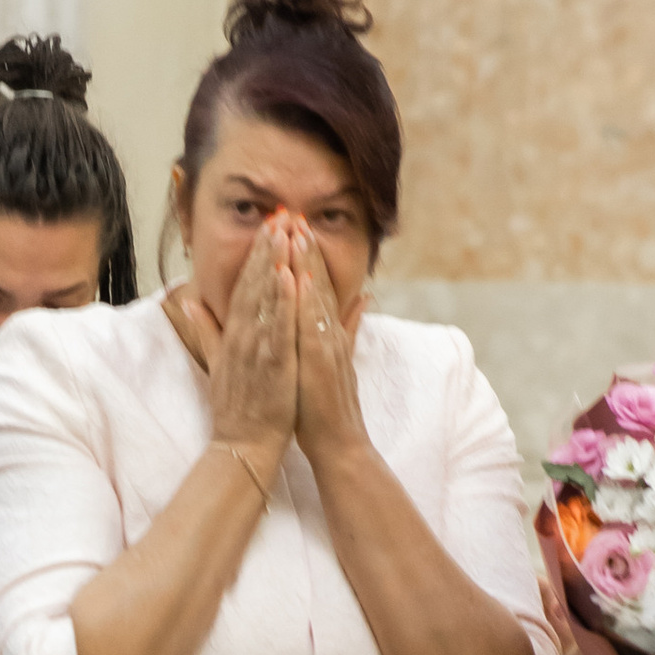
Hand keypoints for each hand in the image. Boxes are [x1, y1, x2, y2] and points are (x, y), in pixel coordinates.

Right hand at [202, 224, 296, 469]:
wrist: (242, 445)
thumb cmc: (236, 407)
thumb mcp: (216, 362)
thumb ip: (205, 329)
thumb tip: (188, 302)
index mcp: (234, 334)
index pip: (245, 285)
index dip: (257, 254)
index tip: (268, 225)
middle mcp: (244, 336)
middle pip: (256, 284)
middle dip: (268, 248)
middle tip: (280, 214)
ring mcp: (257, 349)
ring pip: (267, 298)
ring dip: (276, 263)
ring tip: (286, 232)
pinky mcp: (272, 364)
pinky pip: (278, 327)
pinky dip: (283, 302)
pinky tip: (290, 276)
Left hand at [285, 225, 367, 471]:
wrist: (339, 443)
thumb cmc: (325, 406)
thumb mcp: (336, 359)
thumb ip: (347, 327)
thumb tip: (363, 298)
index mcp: (326, 331)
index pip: (315, 285)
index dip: (306, 254)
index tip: (293, 224)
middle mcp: (329, 332)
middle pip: (317, 281)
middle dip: (305, 245)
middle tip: (292, 212)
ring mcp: (327, 344)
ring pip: (316, 294)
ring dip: (307, 261)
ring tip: (295, 229)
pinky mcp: (321, 360)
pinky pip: (313, 323)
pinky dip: (306, 299)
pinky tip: (299, 275)